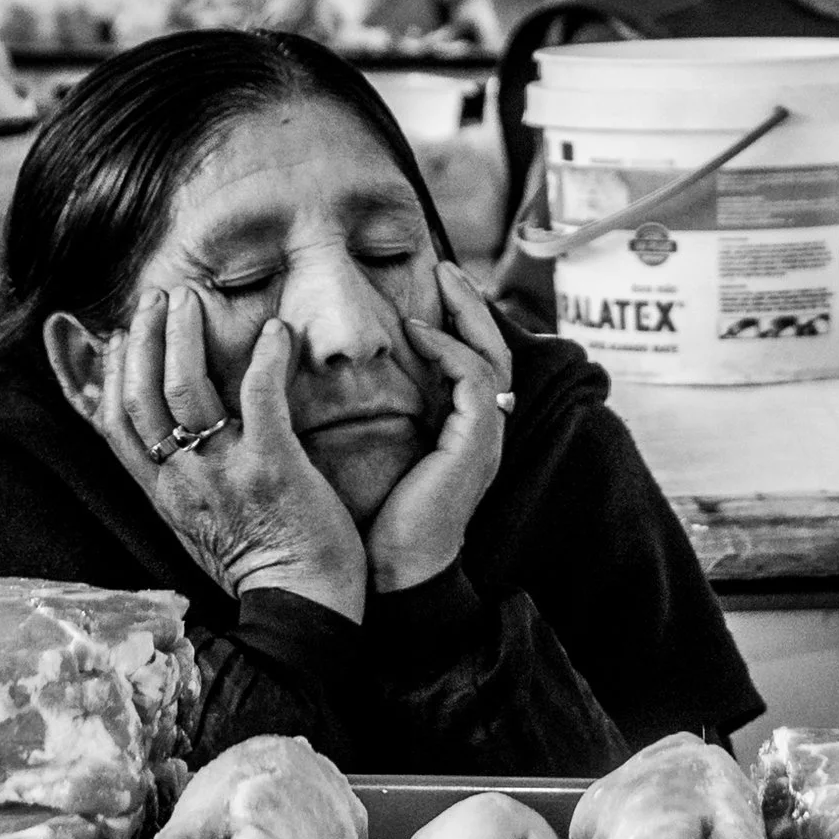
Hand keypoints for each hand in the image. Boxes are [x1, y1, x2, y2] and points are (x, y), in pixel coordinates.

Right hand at [89, 286, 366, 620]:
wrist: (304, 606)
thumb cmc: (254, 560)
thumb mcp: (188, 520)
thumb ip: (164, 475)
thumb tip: (145, 434)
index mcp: (161, 492)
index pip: (113, 422)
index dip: (108, 371)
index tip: (116, 332)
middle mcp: (183, 480)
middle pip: (141, 395)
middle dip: (142, 338)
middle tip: (156, 298)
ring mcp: (225, 472)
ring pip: (184, 389)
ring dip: (185, 335)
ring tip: (192, 299)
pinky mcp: (274, 466)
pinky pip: (259, 397)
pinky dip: (265, 357)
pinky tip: (277, 331)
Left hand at [362, 262, 513, 596]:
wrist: (392, 571)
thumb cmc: (376, 518)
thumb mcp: (376, 450)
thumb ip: (380, 412)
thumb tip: (341, 370)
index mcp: (462, 434)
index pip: (475, 365)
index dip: (460, 324)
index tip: (433, 289)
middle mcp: (482, 433)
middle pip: (496, 353)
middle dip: (474, 306)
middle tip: (450, 267)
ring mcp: (484, 439)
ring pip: (493, 358)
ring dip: (468, 314)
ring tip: (444, 280)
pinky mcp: (476, 444)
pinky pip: (475, 381)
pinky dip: (450, 350)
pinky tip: (418, 332)